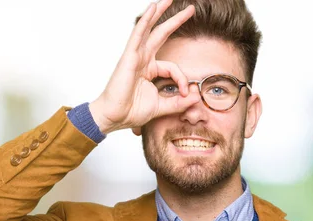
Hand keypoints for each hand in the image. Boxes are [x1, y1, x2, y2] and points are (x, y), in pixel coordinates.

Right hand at [89, 0, 196, 133]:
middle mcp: (142, 59)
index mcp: (150, 69)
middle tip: (191, 9)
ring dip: (159, 13)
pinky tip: (153, 8)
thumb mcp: (162, 106)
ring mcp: (135, 56)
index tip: (186, 94)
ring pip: (149, 29)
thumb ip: (180, 102)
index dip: (183, 79)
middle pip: (161, 34)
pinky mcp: (129, 57)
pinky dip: (146, 20)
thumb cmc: (132, 111)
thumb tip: (197, 96)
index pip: (173, 67)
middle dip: (176, 21)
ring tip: (168, 0)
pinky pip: (138, 34)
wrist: (115, 117)